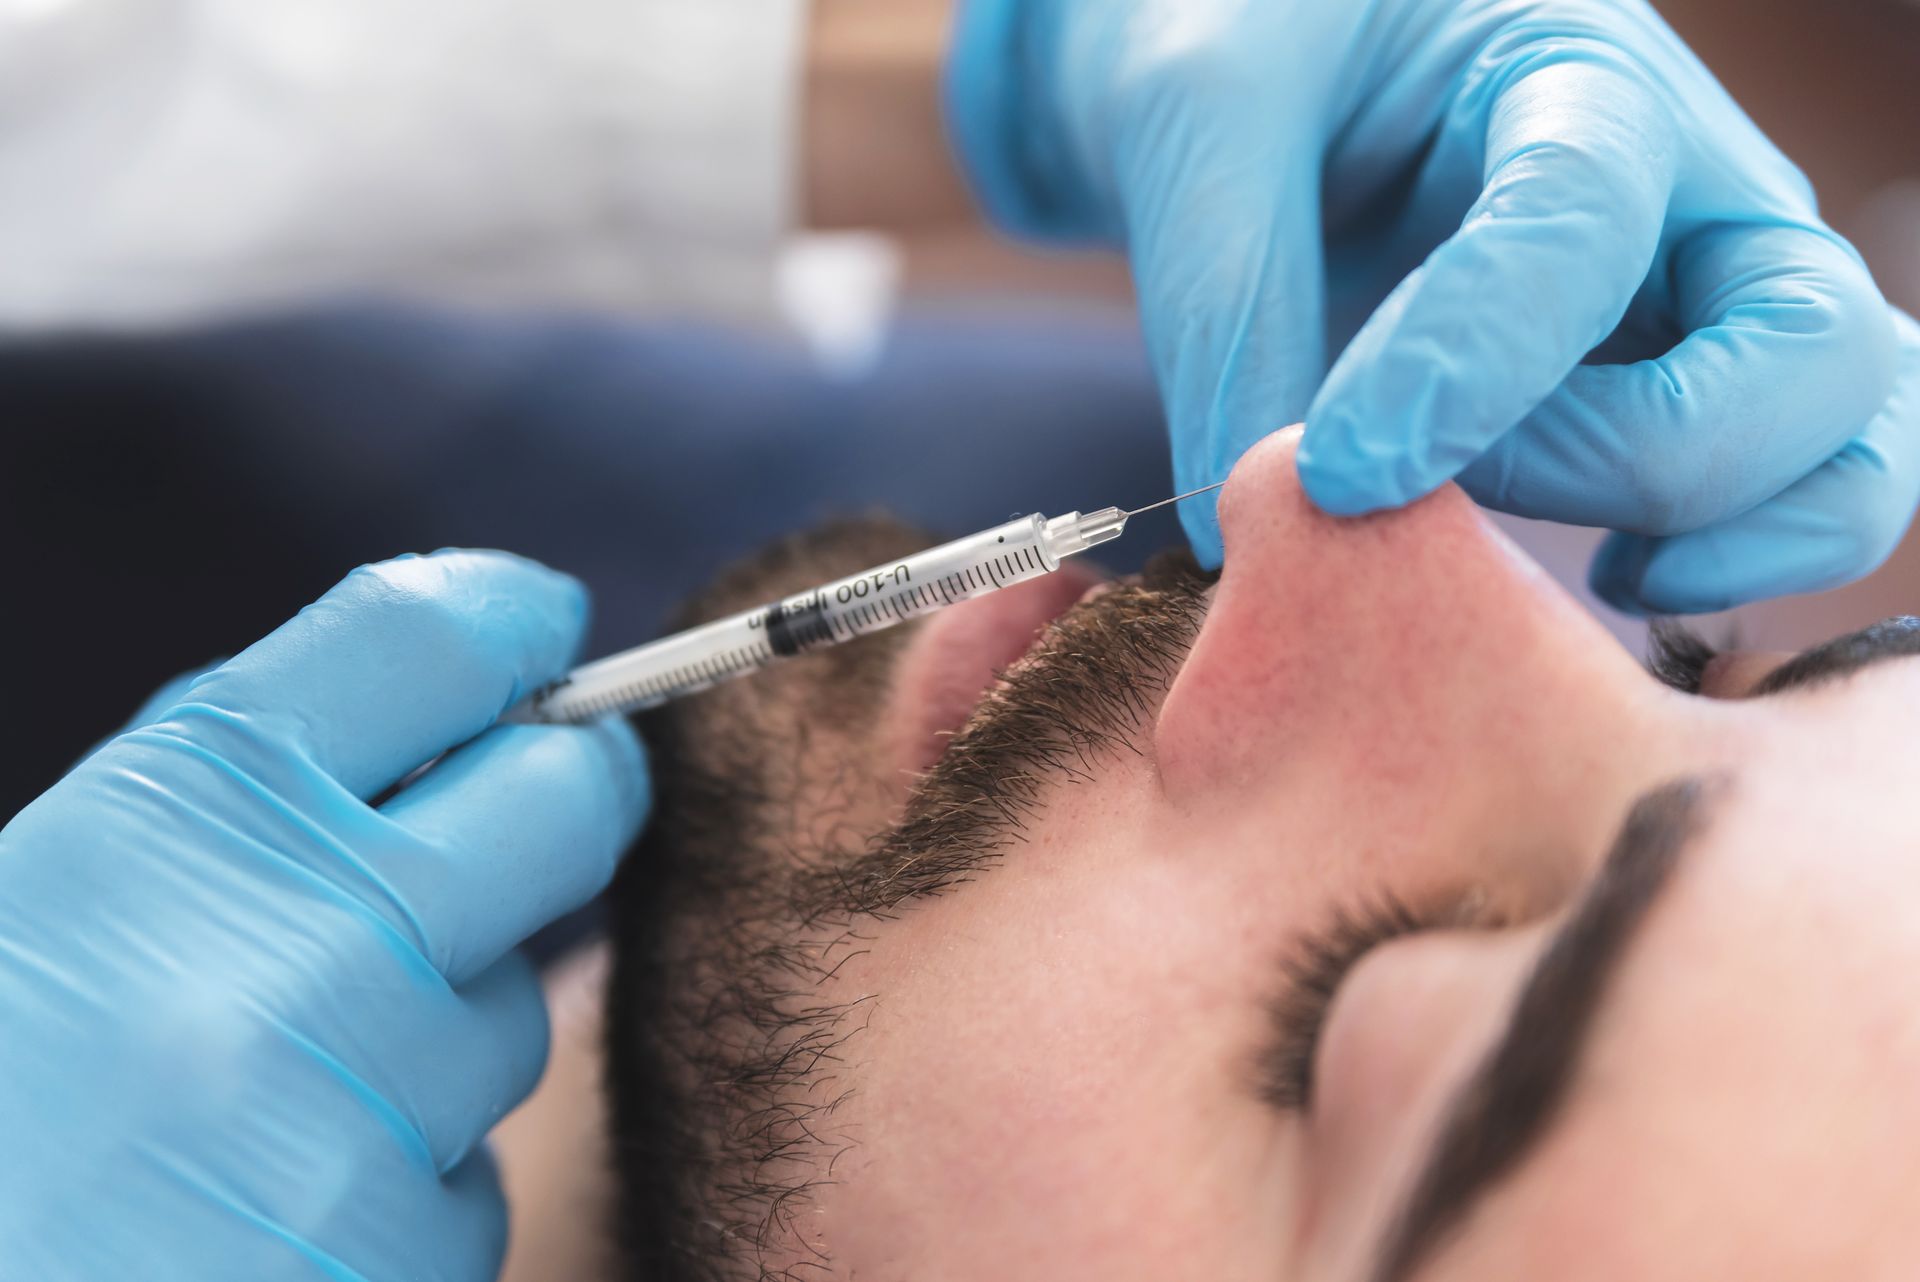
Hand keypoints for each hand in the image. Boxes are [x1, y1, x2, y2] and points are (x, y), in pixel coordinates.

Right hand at [0, 551, 648, 1278]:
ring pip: (507, 1020)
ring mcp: (369, 1116)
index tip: (541, 626)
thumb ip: (220, 805)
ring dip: (438, 1037)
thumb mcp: (40, 898)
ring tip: (280, 1093)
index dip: (506, 619)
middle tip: (559, 795)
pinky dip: (399, 1190)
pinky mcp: (401, 1259)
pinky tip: (272, 1215)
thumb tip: (421, 719)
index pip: (423, 641)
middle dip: (572, 788)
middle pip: (563, 801)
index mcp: (178, 818)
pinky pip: (465, 1185)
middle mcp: (301, 946)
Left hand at [946, 0, 1918, 611]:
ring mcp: (1710, 301)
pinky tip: (1592, 582)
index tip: (1335, 471)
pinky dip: (1727, 567)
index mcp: (1574, 78)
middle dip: (1639, 458)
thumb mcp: (1205, 121)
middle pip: (1808, 348)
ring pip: (1848, 442)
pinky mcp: (1689, 392)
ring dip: (1727, 531)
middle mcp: (1691, 191)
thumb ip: (1226, 304)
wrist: (1286, 83)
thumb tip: (1251, 518)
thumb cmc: (1259, 69)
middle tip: (1442, 491)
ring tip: (1567, 567)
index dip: (1471, 365)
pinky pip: (1796, 500)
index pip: (1584, 225)